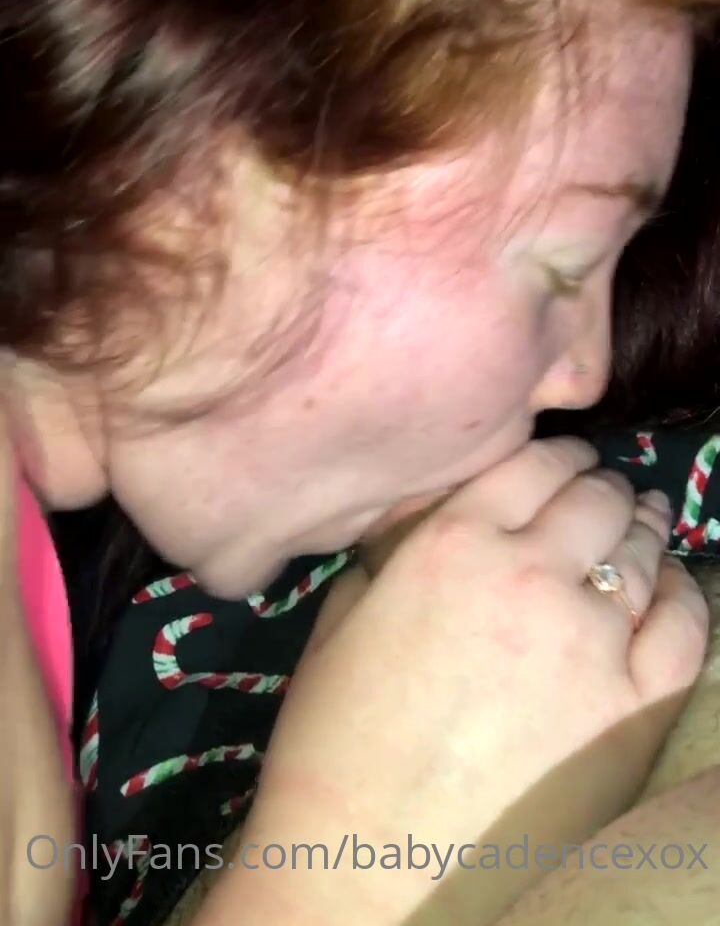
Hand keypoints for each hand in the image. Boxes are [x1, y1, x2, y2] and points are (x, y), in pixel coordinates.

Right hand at [200, 439, 708, 925]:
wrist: (368, 861)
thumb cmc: (334, 738)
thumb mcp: (343, 612)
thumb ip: (399, 544)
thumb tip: (442, 511)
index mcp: (452, 542)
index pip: (533, 463)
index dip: (556, 455)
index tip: (562, 463)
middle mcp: (530, 573)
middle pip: (596, 497)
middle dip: (600, 488)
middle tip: (603, 495)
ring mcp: (590, 641)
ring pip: (642, 551)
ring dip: (644, 527)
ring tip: (642, 523)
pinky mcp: (632, 709)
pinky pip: (685, 627)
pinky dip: (684, 594)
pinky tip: (672, 586)